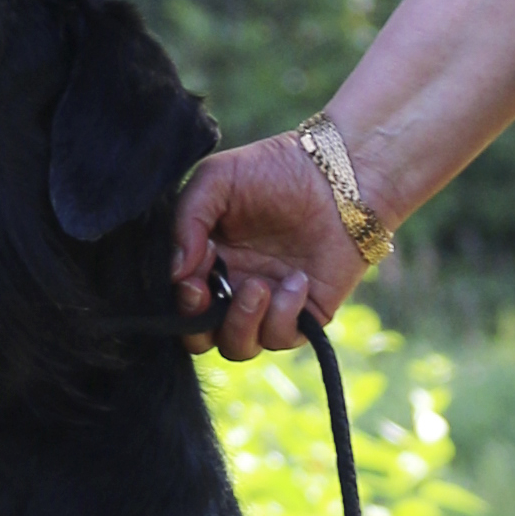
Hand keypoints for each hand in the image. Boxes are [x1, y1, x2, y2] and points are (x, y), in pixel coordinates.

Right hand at [170, 134, 371, 361]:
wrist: (339, 176)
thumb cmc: (274, 170)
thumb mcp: (216, 179)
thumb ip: (186, 221)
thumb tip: (175, 272)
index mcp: (206, 260)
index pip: (179, 299)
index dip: (179, 297)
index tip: (192, 274)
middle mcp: (232, 287)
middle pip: (200, 336)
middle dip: (198, 324)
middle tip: (207, 292)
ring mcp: (268, 304)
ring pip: (238, 346)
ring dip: (242, 322)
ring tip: (259, 286)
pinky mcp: (303, 314)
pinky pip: (281, 338)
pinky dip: (283, 314)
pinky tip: (297, 280)